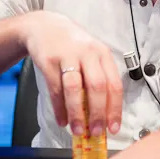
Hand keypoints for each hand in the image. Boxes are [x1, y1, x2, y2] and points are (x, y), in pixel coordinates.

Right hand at [21, 10, 122, 135]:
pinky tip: (62, 119)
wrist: (44, 26)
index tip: (114, 127)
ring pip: (75, 89)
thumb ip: (97, 79)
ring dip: (77, 113)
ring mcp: (67, 56)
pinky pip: (56, 89)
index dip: (115, 109)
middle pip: (97, 86)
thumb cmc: (72, 45)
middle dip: (97, 113)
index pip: (114, 84)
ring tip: (77, 130)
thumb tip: (102, 115)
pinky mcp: (49, 61)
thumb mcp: (90, 55)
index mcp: (102, 54)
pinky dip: (59, 108)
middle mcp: (87, 53)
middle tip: (96, 132)